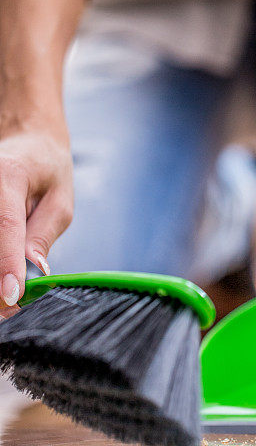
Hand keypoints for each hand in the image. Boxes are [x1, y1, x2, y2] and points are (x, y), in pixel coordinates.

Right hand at [0, 125, 72, 312]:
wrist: (24, 138)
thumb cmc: (46, 166)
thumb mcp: (59, 198)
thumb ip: (45, 233)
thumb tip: (34, 270)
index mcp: (8, 175)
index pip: (5, 226)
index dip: (6, 265)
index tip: (12, 296)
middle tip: (11, 308)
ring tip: (6, 296)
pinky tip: (2, 277)